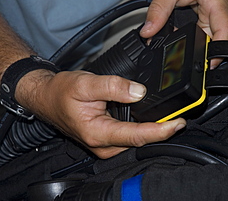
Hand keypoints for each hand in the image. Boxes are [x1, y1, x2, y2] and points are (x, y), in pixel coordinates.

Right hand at [17, 70, 185, 158]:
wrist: (46, 97)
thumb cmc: (61, 92)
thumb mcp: (86, 83)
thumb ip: (113, 87)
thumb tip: (140, 92)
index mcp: (98, 133)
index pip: (137, 136)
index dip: (161, 130)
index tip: (179, 122)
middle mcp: (103, 145)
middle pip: (141, 141)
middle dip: (162, 131)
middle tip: (181, 115)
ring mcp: (105, 144)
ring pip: (137, 141)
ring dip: (154, 130)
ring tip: (171, 116)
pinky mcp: (106, 140)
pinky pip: (130, 137)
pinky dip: (143, 128)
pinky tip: (152, 118)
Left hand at [140, 0, 227, 68]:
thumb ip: (158, 11)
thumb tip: (148, 33)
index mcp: (219, 3)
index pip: (224, 35)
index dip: (215, 54)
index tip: (203, 65)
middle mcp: (227, 14)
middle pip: (216, 43)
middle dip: (195, 48)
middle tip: (176, 41)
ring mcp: (226, 18)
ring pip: (212, 41)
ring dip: (195, 41)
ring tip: (179, 28)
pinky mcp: (221, 20)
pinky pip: (209, 35)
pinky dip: (196, 35)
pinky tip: (186, 26)